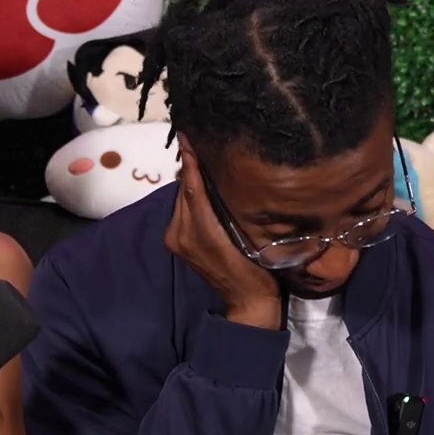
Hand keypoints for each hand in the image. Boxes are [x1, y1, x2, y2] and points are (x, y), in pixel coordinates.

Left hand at [166, 138, 280, 328]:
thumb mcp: (248, 233)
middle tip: (201, 138)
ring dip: (191, 179)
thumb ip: (229, 206)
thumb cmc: (257, 268)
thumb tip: (221, 174)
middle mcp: (181, 232)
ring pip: (183, 198)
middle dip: (192, 165)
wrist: (248, 301)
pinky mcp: (177, 241)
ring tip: (203, 155)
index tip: (188, 133)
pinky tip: (202, 182)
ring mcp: (176, 238)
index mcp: (199, 230)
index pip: (192, 186)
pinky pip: (183, 209)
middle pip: (185, 189)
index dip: (191, 159)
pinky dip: (191, 194)